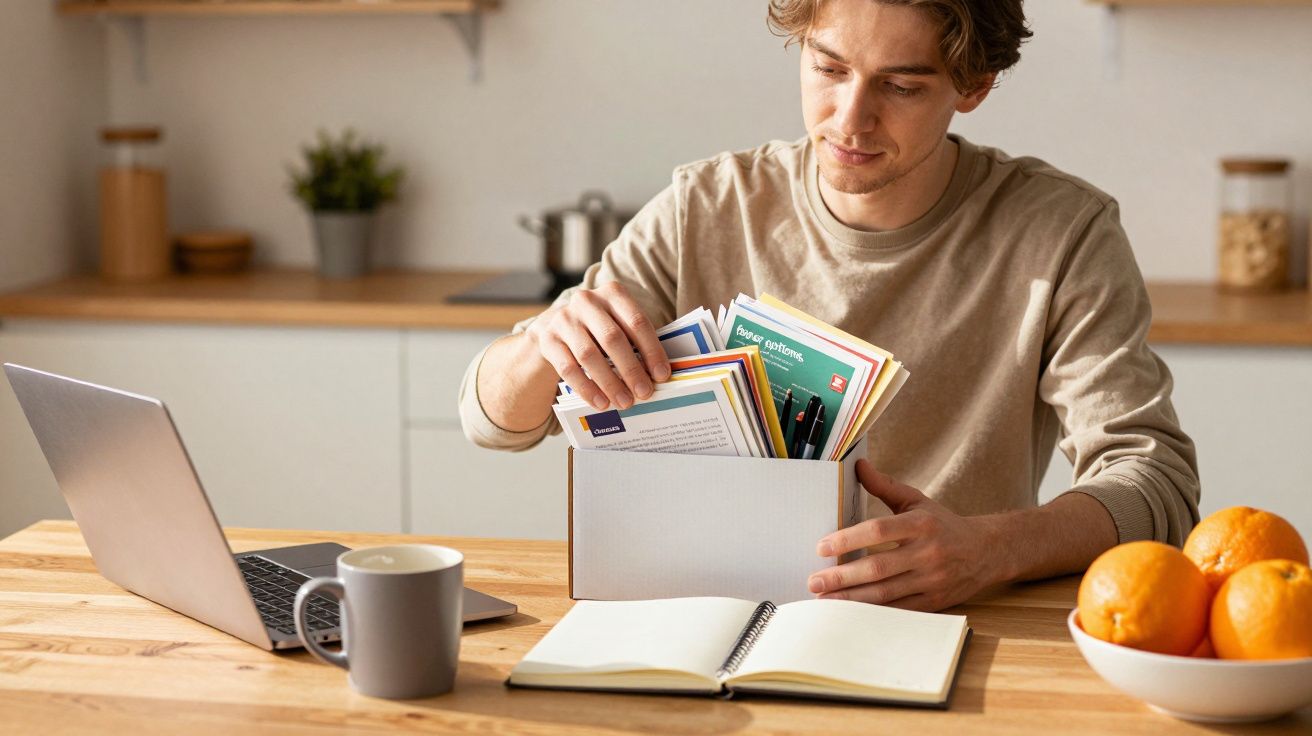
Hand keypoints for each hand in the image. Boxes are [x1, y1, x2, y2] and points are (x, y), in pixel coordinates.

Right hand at [525, 281, 669, 411]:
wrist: (556, 328)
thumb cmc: (599, 329)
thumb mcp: (618, 324)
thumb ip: (636, 342)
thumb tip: (658, 376)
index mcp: (613, 293)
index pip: (637, 322)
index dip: (652, 351)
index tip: (662, 375)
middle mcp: (587, 301)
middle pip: (613, 338)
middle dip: (631, 369)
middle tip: (644, 393)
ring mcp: (564, 319)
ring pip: (589, 355)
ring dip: (610, 383)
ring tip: (624, 402)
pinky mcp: (548, 339)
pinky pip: (568, 368)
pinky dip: (587, 388)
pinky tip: (601, 402)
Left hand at [808, 459, 1000, 610]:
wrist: (987, 551)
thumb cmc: (943, 524)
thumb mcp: (917, 501)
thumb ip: (885, 485)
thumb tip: (858, 465)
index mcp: (921, 524)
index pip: (878, 530)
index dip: (848, 539)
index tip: (821, 547)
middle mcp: (928, 553)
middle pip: (878, 568)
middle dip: (842, 577)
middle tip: (813, 581)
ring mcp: (933, 581)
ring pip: (886, 594)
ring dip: (851, 599)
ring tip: (824, 599)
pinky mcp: (935, 602)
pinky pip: (899, 610)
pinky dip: (873, 613)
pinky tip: (851, 612)